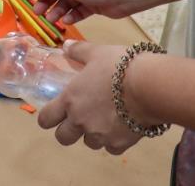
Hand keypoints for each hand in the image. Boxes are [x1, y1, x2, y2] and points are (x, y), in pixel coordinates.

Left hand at [38, 40, 144, 154]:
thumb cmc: (118, 66)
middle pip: (63, 138)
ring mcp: (99, 135)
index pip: (46, 119)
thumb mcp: (96, 52)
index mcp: (70, 100)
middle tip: (78, 119)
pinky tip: (120, 127)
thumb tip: (65, 46)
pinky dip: (113, 141)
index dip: (47, 118)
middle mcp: (80, 121)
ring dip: (92, 134)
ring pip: (88, 143)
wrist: (149, 86)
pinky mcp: (119, 144)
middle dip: (67, 131)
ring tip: (104, 119)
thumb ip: (78, 51)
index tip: (53, 114)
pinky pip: (110, 148)